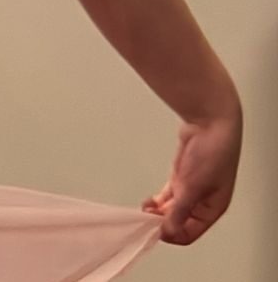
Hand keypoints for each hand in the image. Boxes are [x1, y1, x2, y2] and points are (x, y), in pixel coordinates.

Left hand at [142, 111, 241, 244]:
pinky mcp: (183, 175)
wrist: (210, 123)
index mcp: (212, 208)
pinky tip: (150, 202)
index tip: (153, 230)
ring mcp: (193, 187)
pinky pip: (171, 194)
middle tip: (145, 220)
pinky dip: (160, 200)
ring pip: (174, 207)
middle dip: (163, 222)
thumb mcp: (192, 186)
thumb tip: (169, 231)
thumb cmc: (212, 153)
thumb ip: (179, 210)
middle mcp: (204, 200)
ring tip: (144, 210)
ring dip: (159, 211)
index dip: (172, 234)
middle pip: (181, 221)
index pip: (191, 233)